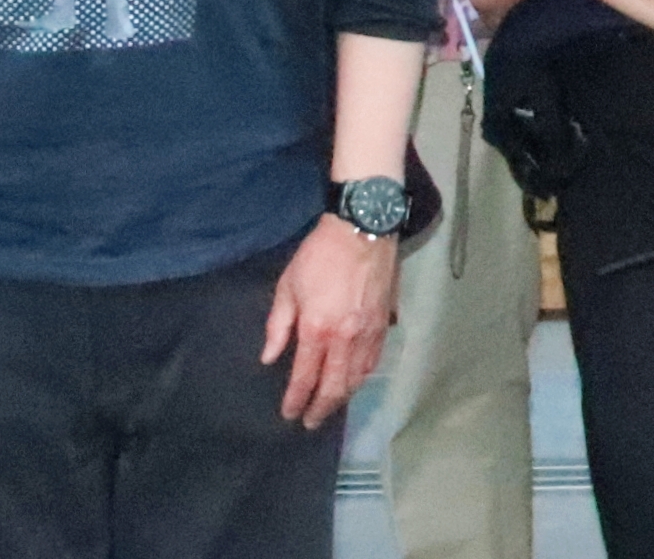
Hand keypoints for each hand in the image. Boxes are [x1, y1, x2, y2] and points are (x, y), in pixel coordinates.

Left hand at [261, 213, 400, 427]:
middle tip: (311, 422)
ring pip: (357, 378)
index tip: (289, 414)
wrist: (362, 230)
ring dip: (342, 397)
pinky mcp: (383, 325)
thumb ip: (278, 325)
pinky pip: (373, 362)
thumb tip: (269, 357)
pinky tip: (354, 381)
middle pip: (334, 387)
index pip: (304, 377)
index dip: (295, 400)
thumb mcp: (288, 286)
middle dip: (321, 409)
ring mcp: (368, 334)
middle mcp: (344, 339)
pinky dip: (361, 378)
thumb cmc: (319, 255)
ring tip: (331, 406)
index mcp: (316, 329)